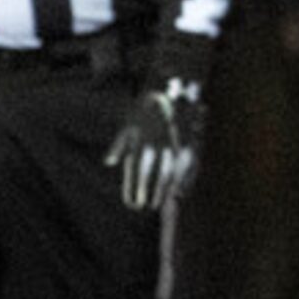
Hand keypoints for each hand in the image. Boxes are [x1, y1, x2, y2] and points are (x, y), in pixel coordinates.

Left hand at [105, 75, 204, 210]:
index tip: (132, 204)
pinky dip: (185, 180)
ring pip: (172, 173)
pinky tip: (181, 191)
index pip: (137, 172)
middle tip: (148, 208)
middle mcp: (158, 146)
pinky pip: (188, 167)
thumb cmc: (146, 109)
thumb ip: (119, 146)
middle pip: (155, 175)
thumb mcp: (128, 125)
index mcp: (141, 142)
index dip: (135, 189)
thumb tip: (108, 163)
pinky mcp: (189, 143)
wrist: (169, 90)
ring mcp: (175, 145)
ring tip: (163, 203)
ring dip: (167, 190)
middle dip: (151, 193)